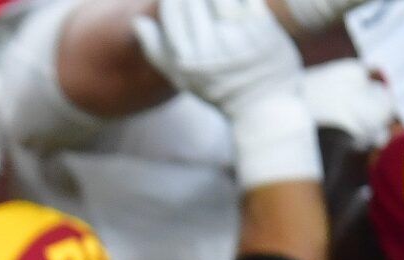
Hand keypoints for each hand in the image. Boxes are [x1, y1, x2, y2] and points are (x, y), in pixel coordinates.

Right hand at [132, 0, 320, 188]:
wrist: (265, 105)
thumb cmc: (219, 88)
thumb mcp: (182, 78)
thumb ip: (157, 50)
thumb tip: (138, 22)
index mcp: (187, 60)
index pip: (172, 10)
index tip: (175, 0)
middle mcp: (210, 48)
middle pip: (193, 0)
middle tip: (195, 3)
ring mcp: (237, 37)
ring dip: (213, 1)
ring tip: (214, 7)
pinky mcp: (262, 27)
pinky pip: (245, 0)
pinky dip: (239, 0)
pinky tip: (234, 4)